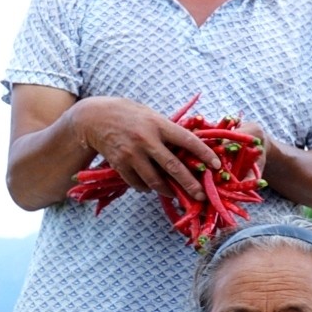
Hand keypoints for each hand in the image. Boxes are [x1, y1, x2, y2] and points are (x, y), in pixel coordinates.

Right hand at [73, 96, 216, 198]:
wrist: (94, 117)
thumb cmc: (130, 115)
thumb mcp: (152, 116)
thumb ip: (169, 131)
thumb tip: (192, 148)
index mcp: (159, 124)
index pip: (187, 140)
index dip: (204, 154)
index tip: (217, 166)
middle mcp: (146, 140)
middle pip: (173, 167)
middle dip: (190, 184)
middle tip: (201, 195)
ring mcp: (132, 154)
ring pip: (155, 180)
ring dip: (167, 190)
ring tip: (174, 193)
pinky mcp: (119, 164)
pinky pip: (137, 183)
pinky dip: (147, 188)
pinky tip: (151, 186)